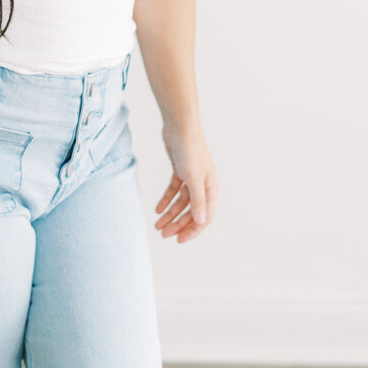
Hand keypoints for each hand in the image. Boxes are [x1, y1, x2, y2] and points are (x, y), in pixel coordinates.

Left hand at [154, 122, 217, 243]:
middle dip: (178, 224)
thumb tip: (201, 222)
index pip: (204, 216)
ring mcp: (191, 178)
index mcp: (210, 188)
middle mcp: (202, 185)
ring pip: (181, 202)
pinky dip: (166, 200)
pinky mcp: (180, 171)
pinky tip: (157, 209)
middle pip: (191, 211)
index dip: (193, 230)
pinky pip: (174, 190)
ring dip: (170, 214)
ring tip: (158, 225)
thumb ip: (197, 201)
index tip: (179, 240)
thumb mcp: (193, 178)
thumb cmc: (190, 150)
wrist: (180, 127)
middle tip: (163, 234)